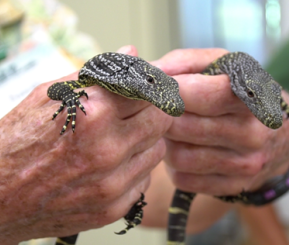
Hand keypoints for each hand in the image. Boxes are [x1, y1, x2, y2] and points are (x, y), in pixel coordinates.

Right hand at [0, 46, 170, 243]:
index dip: (148, 88)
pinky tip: (113, 165)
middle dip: (152, 112)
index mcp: (93, 115)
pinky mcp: (113, 207)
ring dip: (146, 141)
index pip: (148, 91)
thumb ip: (97, 74)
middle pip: (161, 121)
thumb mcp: (50, 96)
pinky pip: (145, 179)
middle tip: (137, 113)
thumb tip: (131, 52)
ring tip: (120, 139)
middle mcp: (108, 150)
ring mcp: (112, 184)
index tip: (145, 89)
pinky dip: (135, 168)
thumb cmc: (19, 141)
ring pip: (158, 150)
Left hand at [152, 48, 288, 195]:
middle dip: (164, 116)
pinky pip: (184, 179)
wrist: (281, 137)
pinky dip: (174, 165)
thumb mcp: (224, 68)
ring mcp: (244, 164)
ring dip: (167, 142)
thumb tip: (149, 73)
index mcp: (252, 97)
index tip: (159, 87)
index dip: (174, 90)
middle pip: (185, 127)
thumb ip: (185, 63)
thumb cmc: (240, 96)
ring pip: (179, 156)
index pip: (208, 94)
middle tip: (162, 109)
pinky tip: (184, 150)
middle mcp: (253, 133)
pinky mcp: (233, 186)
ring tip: (174, 130)